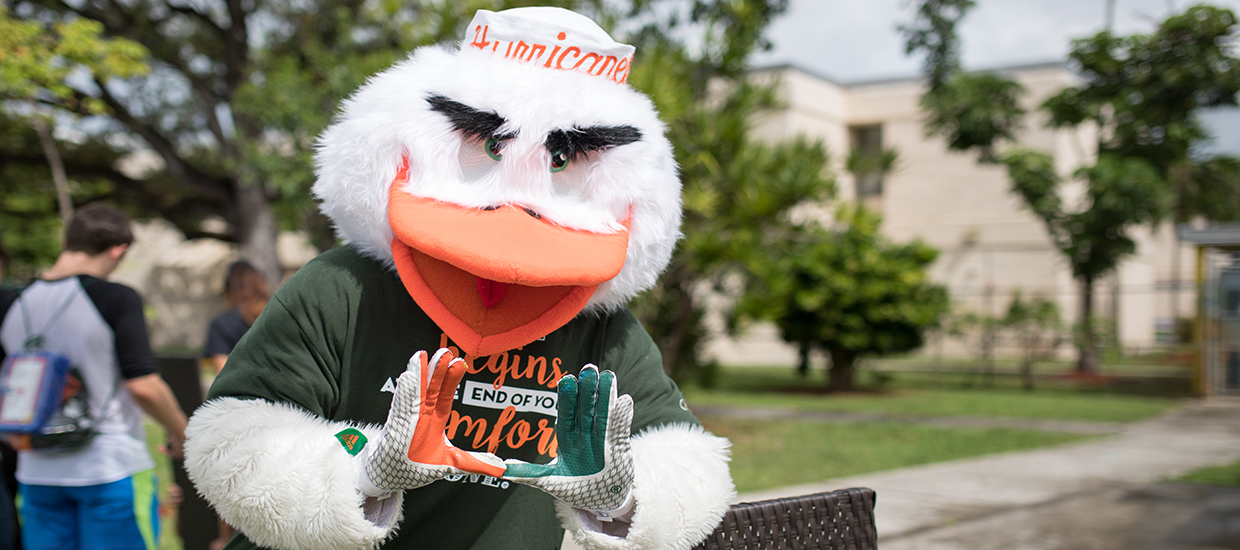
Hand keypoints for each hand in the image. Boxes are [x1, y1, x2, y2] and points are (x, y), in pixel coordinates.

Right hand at [360, 349, 504, 495]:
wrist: (390, 477)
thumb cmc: (417, 466)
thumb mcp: (450, 464)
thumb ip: (474, 462)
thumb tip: (501, 468)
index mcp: (435, 421)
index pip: (445, 396)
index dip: (451, 380)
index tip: (459, 363)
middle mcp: (421, 417)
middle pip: (431, 389)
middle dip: (438, 371)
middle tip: (446, 353)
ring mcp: (407, 421)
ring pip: (414, 394)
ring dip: (419, 376)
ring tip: (422, 357)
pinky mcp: (394, 429)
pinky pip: (400, 409)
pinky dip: (403, 394)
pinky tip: (407, 378)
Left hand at [503, 366, 634, 511]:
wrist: (601, 502)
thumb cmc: (574, 490)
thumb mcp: (551, 482)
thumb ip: (530, 474)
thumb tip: (503, 468)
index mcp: (567, 440)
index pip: (566, 415)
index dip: (567, 398)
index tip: (566, 380)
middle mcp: (585, 435)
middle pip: (586, 409)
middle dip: (587, 390)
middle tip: (588, 369)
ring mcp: (603, 439)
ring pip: (604, 413)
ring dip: (606, 395)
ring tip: (607, 375)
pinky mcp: (620, 447)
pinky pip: (620, 430)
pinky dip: (623, 416)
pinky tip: (624, 400)